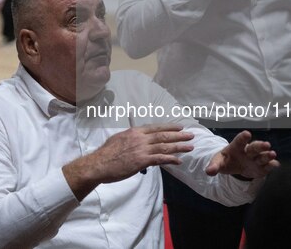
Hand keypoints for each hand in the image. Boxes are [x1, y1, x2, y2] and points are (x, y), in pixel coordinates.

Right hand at [63, 124, 193, 199]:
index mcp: (134, 132)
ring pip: (164, 147)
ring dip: (179, 147)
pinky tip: (179, 161)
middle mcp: (140, 138)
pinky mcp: (142, 161)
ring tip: (190, 147)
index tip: (179, 127)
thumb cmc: (106, 153)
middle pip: (163, 136)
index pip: (155, 127)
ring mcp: (142, 149)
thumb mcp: (118, 139)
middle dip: (179, 135)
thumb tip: (135, 137)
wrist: (99, 164)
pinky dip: (171, 160)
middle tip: (191, 135)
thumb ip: (129, 137)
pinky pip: (160, 159)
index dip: (168, 127)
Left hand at [206, 130, 278, 178]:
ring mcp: (256, 159)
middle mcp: (248, 151)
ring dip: (267, 155)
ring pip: (262, 155)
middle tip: (266, 144)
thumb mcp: (218, 163)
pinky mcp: (262, 167)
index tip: (247, 134)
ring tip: (272, 154)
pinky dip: (271, 165)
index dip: (243, 137)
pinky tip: (275, 164)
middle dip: (260, 146)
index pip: (239, 141)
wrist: (235, 166)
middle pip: (254, 147)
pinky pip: (268, 165)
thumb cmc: (226, 161)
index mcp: (236, 147)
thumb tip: (209, 171)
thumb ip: (214, 166)